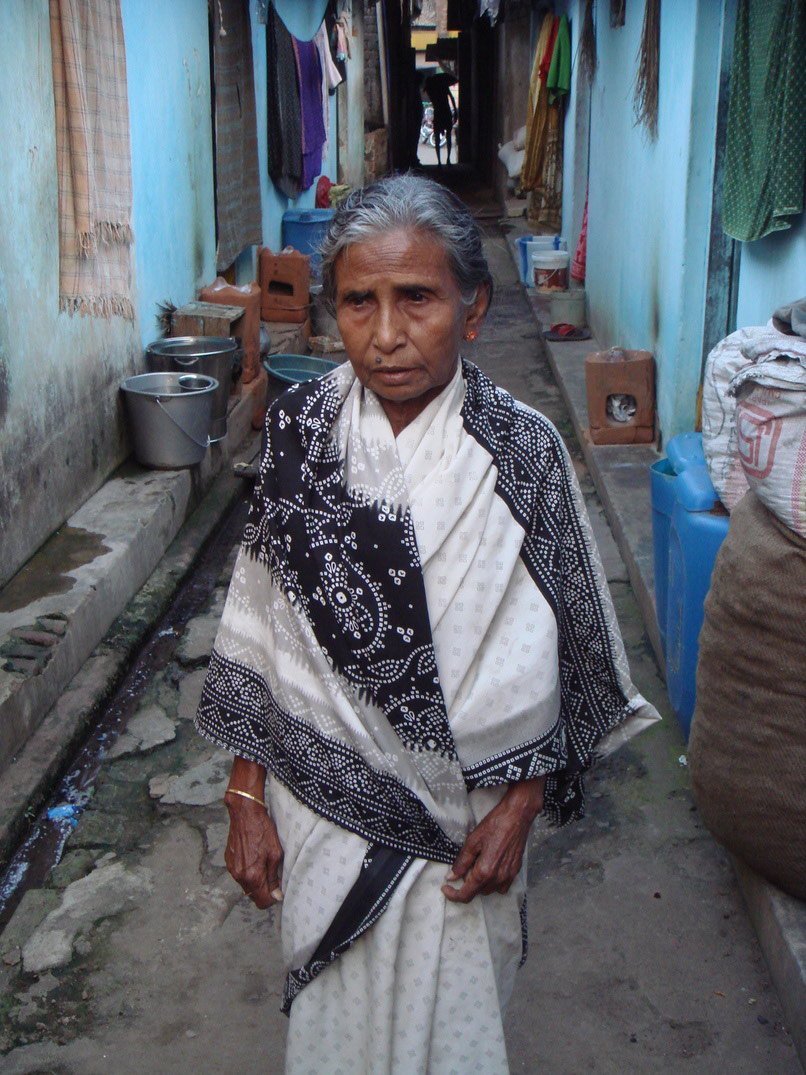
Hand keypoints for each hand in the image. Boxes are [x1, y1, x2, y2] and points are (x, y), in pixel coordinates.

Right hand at [224, 758, 283, 908]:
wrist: (244, 813)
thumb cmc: (263, 830)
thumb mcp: (275, 854)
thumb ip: (274, 878)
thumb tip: (276, 896)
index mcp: (252, 876)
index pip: (262, 902)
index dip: (272, 898)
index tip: (277, 889)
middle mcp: (239, 876)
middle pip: (253, 895)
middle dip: (263, 889)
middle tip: (272, 873)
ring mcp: (231, 869)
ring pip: (246, 885)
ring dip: (255, 879)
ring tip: (262, 861)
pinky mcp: (228, 861)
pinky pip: (239, 874)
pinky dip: (247, 870)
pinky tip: (253, 855)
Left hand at [442, 777, 544, 903]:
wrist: (517, 817)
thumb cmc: (494, 825)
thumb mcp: (472, 841)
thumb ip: (462, 862)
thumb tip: (451, 877)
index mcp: (485, 871)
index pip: (466, 894)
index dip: (453, 895)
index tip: (446, 888)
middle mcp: (497, 878)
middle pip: (477, 892)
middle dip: (467, 884)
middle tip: (464, 866)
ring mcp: (508, 877)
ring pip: (489, 890)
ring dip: (480, 884)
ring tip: (478, 864)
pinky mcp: (515, 872)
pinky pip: (501, 886)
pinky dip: (493, 883)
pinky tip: (490, 868)